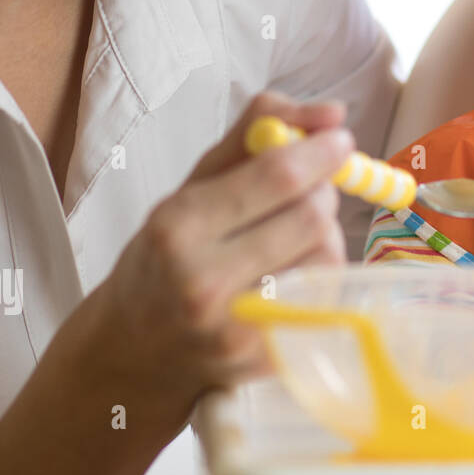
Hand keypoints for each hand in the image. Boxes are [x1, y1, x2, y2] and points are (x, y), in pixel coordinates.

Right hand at [92, 90, 353, 416]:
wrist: (134, 348)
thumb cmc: (170, 253)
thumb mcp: (195, 182)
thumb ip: (256, 133)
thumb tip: (331, 113)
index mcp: (178, 227)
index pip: (278, 178)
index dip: (320, 152)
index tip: (338, 138)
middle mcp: (202, 283)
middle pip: (311, 216)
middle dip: (322, 191)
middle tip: (311, 189)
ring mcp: (236, 330)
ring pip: (327, 256)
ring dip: (324, 235)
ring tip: (293, 236)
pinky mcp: (265, 361)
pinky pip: (327, 299)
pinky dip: (320, 275)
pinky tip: (292, 272)